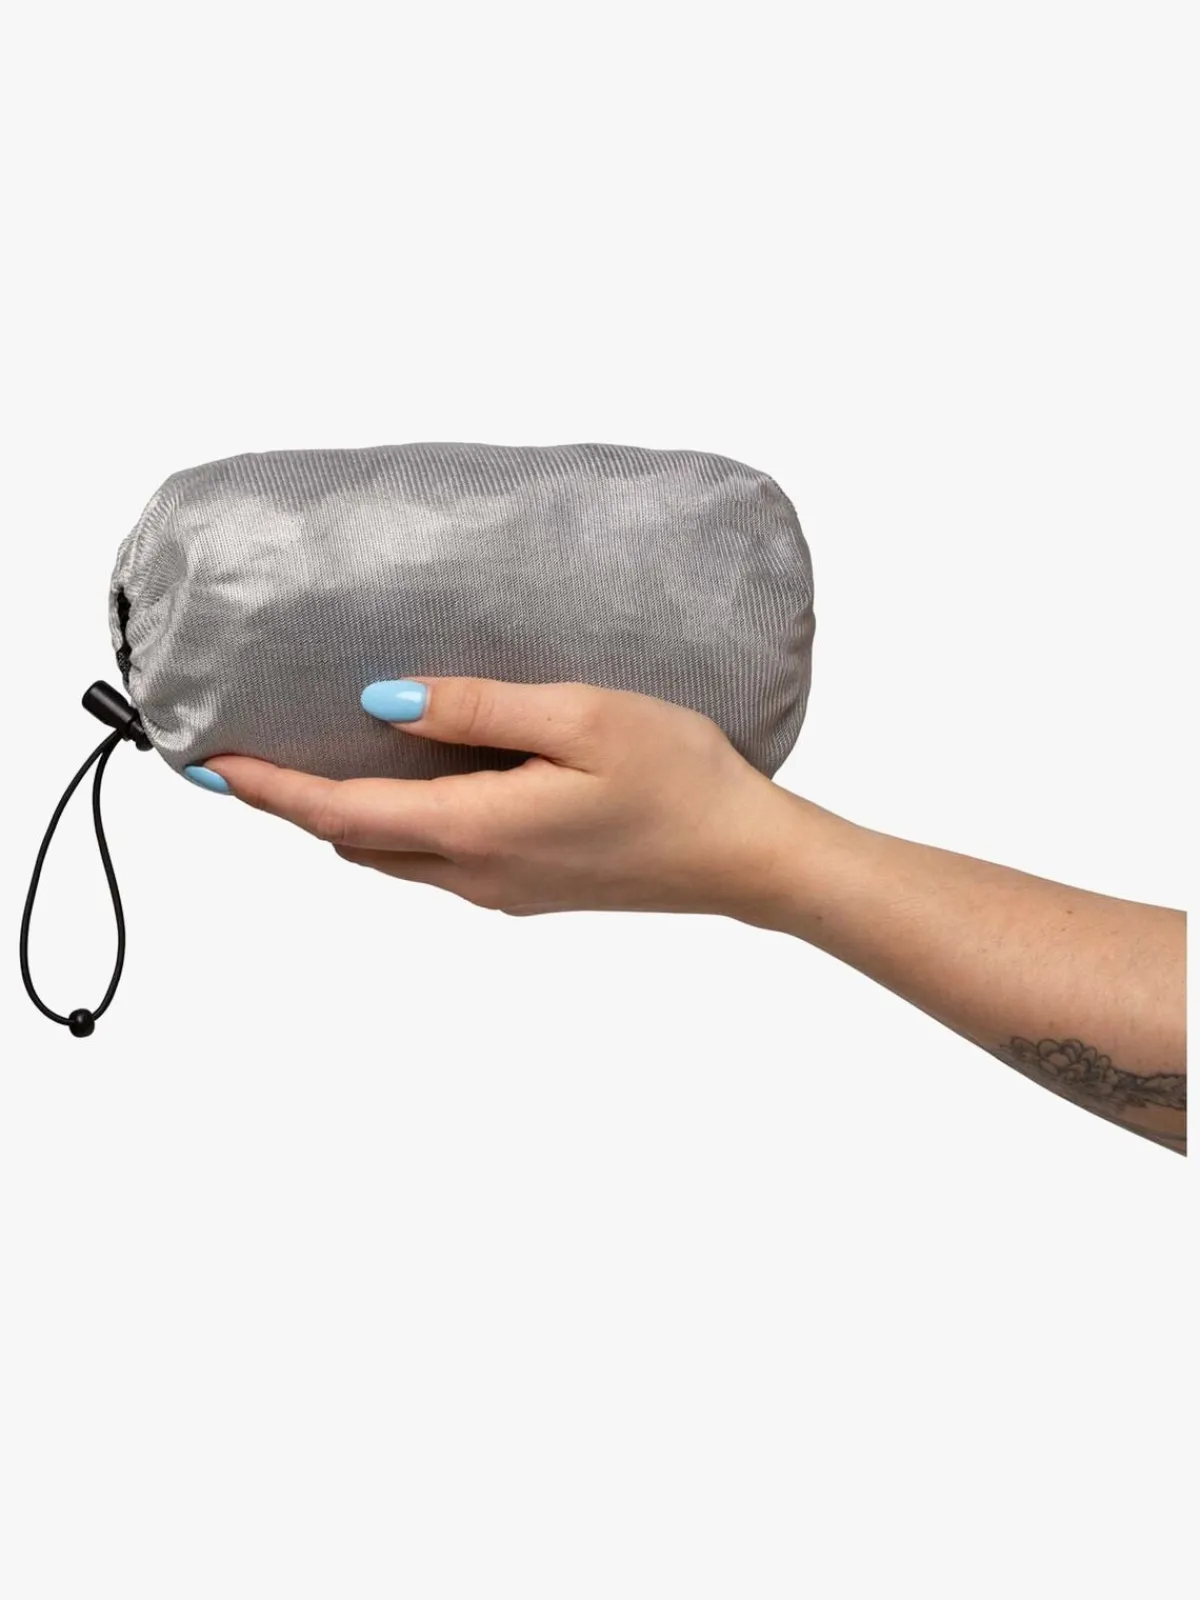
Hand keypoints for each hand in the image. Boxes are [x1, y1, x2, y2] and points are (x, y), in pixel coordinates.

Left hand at [207, 679, 816, 920]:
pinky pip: (435, 861)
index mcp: (479, 830)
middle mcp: (475, 874)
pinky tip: (411, 785)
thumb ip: (475, 709)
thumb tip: (381, 704)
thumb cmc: (680, 778)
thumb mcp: (580, 717)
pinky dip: (396, 826)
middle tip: (252, 758)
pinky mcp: (529, 890)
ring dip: (344, 819)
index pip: (340, 816)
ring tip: (318, 764)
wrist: (746, 858)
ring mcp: (502, 891)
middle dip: (294, 807)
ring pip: (391, 856)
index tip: (209, 767)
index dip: (269, 792)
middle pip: (354, 844)